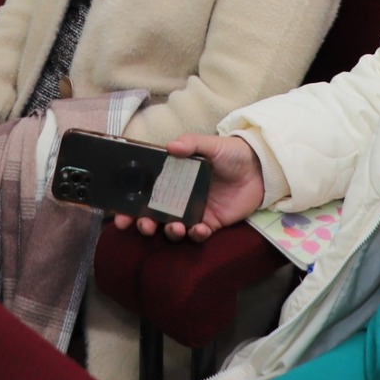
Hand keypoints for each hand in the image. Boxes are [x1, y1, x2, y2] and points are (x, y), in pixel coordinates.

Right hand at [112, 134, 265, 241]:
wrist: (260, 168)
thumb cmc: (231, 153)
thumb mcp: (211, 144)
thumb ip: (192, 143)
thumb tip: (171, 146)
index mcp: (174, 176)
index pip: (147, 189)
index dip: (131, 201)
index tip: (119, 211)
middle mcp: (179, 195)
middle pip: (154, 213)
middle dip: (143, 222)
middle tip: (142, 225)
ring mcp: (194, 210)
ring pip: (173, 227)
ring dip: (169, 232)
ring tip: (174, 228)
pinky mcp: (211, 222)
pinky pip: (198, 235)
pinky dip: (195, 235)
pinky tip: (198, 229)